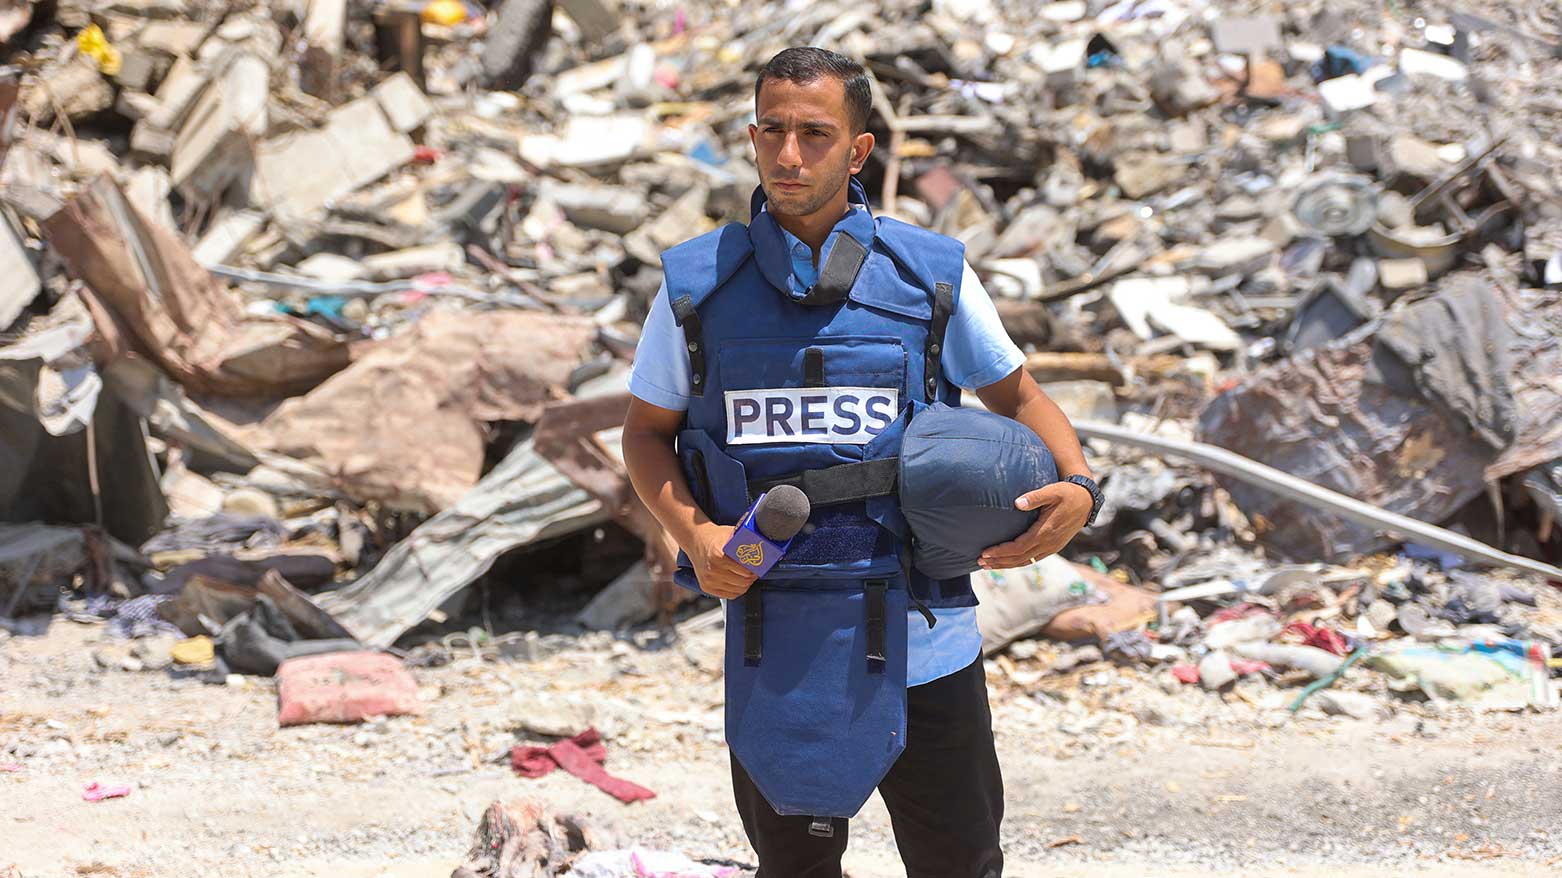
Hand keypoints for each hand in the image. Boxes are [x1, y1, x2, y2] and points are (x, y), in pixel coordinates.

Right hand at [688, 523, 758, 598]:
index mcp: (719, 556)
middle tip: (756, 572)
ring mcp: (708, 580)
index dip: (755, 570)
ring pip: (737, 590)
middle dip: (752, 578)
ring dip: (745, 584)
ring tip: (748, 577)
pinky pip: (728, 595)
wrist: (695, 540)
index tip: (759, 567)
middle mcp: (712, 570)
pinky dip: (736, 590)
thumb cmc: (715, 536)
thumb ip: (745, 543)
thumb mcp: (731, 534)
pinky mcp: (706, 587)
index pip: (746, 571)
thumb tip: (764, 548)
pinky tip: (738, 582)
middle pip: (743, 582)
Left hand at [978, 481, 1092, 569]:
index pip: (1019, 548)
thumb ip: (1035, 497)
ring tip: (989, 565)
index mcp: (1046, 532)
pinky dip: (1018, 562)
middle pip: (1019, 559)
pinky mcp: (1053, 547)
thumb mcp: (1052, 491)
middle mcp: (1048, 543)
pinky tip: (1007, 561)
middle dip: (999, 562)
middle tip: (980, 562)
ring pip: (1026, 562)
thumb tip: (1017, 503)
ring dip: (1006, 564)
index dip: (1001, 552)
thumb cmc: (1067, 494)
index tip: (985, 553)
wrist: (1087, 502)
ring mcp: (1052, 547)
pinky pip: (1032, 559)